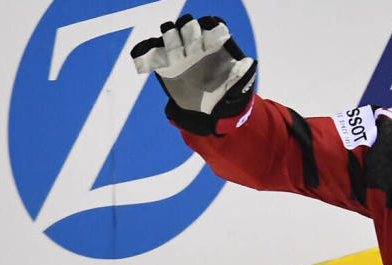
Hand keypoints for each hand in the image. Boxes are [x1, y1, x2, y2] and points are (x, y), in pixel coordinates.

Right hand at [130, 14, 256, 135]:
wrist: (208, 112)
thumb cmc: (226, 94)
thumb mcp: (239, 86)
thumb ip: (244, 74)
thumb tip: (250, 63)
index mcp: (214, 43)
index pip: (211, 25)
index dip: (209, 30)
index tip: (208, 45)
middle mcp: (195, 42)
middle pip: (188, 25)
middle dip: (188, 32)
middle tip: (190, 50)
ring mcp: (178, 51)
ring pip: (169, 33)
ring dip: (169, 38)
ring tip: (173, 54)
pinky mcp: (162, 63)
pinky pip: (150, 51)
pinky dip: (143, 51)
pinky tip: (140, 55)